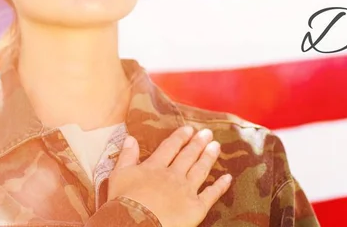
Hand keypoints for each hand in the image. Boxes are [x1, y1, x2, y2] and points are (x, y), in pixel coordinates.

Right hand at [107, 126, 231, 226]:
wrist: (134, 225)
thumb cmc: (122, 202)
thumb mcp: (118, 176)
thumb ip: (126, 156)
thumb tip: (130, 138)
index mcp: (155, 167)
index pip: (170, 148)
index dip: (180, 137)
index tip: (189, 129)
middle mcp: (173, 175)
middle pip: (188, 156)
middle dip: (198, 143)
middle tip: (208, 133)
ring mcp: (186, 190)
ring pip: (201, 170)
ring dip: (209, 157)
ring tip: (216, 146)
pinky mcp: (196, 207)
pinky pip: (211, 195)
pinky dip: (221, 186)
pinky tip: (228, 177)